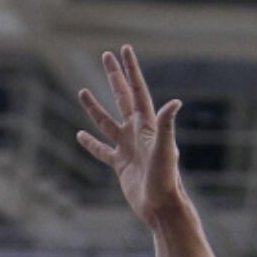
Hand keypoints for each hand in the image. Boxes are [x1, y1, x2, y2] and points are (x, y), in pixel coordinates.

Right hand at [76, 46, 183, 227]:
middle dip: (114, 76)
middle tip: (106, 56)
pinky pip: (102, 150)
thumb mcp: (164, 150)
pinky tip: (80, 135)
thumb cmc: (165, 179)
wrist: (160, 206)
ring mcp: (128, 147)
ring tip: (82, 92)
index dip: (131, 70)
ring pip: (107, 122)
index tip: (124, 49)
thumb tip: (175, 102)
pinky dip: (91, 143)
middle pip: (122, 98)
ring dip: (95, 108)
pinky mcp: (120, 165)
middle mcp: (137, 132)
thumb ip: (166, 125)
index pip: (137, 90)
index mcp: (147, 124)